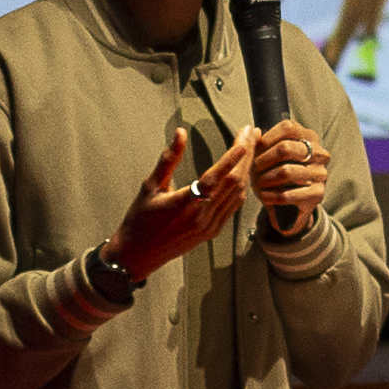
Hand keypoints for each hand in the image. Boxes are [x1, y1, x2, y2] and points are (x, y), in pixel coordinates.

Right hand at [105, 126, 254, 281]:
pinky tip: (242, 173)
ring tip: (250, 148)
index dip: (232, 157)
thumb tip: (180, 133)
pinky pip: (233, 207)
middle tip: (250, 134)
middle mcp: (201, 216)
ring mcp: (210, 226)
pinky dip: (240, 187)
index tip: (244, 141)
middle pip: (233, 182)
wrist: (138, 255)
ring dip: (246, 169)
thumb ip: (168, 159)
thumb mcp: (150, 186)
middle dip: (245, 156)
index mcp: (185, 203)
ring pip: (237, 194)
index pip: (215, 177)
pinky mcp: (212, 232)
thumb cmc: (140, 220)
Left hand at [245, 118, 330, 230]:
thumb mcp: (268, 156)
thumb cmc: (276, 174)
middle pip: (285, 148)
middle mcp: (319, 153)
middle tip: (253, 169)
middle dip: (263, 160)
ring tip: (258, 184)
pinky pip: (289, 193)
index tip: (255, 150)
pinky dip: (272, 196)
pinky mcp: (318, 193)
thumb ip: (261, 142)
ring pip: (286, 171)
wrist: (290, 206)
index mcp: (309, 137)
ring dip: (266, 179)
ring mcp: (320, 173)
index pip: (287, 128)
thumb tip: (253, 132)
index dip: (267, 138)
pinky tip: (265, 197)